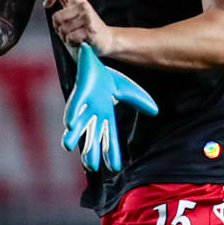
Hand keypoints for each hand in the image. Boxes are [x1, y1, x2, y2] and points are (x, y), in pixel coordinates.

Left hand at [45, 0, 116, 55]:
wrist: (106, 38)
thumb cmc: (87, 25)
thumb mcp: (73, 9)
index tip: (46, 5)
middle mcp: (83, 6)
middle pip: (57, 17)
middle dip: (57, 28)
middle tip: (66, 31)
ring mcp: (88, 18)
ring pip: (63, 29)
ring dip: (65, 37)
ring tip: (74, 36)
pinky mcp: (90, 30)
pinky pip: (70, 38)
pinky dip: (71, 43)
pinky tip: (79, 41)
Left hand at [62, 44, 158, 173]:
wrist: (93, 56)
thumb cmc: (105, 76)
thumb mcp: (126, 89)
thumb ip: (138, 101)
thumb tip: (155, 112)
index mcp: (105, 114)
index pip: (110, 137)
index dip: (112, 151)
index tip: (114, 167)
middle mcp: (93, 113)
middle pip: (92, 136)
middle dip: (91, 151)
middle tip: (91, 167)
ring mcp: (84, 104)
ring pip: (77, 124)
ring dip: (72, 136)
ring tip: (67, 146)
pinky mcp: (79, 91)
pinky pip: (74, 105)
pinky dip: (72, 114)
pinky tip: (69, 124)